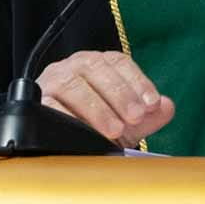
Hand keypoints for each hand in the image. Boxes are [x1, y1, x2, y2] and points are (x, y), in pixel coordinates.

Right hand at [36, 50, 174, 145]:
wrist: (62, 141)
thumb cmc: (98, 126)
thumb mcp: (127, 123)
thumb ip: (149, 116)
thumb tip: (167, 107)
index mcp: (99, 65)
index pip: (119, 62)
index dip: (138, 81)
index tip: (152, 104)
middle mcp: (74, 66)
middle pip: (97, 69)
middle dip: (120, 94)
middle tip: (135, 117)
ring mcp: (53, 81)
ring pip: (73, 85)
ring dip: (97, 108)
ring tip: (115, 130)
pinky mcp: (37, 101)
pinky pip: (49, 105)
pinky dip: (67, 118)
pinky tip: (83, 132)